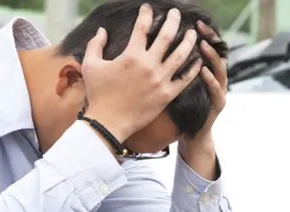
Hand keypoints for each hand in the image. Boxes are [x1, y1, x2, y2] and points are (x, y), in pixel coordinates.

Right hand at [81, 4, 202, 141]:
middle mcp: (148, 65)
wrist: (108, 122)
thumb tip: (102, 30)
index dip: (146, 14)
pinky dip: (193, 69)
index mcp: (131, 55)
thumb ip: (95, 44)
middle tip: (176, 13)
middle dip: (173, 21)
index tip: (148, 8)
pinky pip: (185, 80)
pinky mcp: (167, 95)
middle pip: (166, 36)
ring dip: (188, 42)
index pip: (142, 27)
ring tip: (193, 33)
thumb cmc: (98, 94)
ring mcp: (160, 80)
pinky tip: (199, 61)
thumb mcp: (90, 65)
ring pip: (180, 56)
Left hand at [178, 21, 227, 178]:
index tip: (192, 21)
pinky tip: (203, 70)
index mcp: (205, 72)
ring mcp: (218, 91)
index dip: (201, 34)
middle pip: (216, 53)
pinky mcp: (217, 105)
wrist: (194, 133)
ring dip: (211, 57)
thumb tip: (160, 45)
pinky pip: (216, 91)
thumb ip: (177, 65)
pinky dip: (211, 80)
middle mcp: (215, 79)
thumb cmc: (183, 108)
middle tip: (199, 28)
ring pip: (220, 70)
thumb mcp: (180, 83)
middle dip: (209, 39)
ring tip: (202, 46)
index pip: (206, 48)